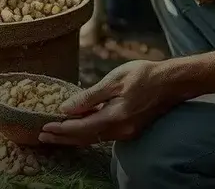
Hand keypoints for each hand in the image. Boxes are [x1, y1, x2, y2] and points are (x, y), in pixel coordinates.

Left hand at [38, 60, 174, 145]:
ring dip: (73, 137)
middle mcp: (120, 130)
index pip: (81, 128)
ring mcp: (126, 132)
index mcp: (115, 117)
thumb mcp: (114, 80)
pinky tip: (78, 127)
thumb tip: (66, 109)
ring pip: (94, 138)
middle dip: (63, 138)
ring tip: (55, 134)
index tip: (44, 127)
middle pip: (85, 139)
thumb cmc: (144, 75)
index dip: (61, 129)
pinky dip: (87, 133)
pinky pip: (103, 135)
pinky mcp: (130, 129)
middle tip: (42, 136)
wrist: (172, 82)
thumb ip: (89, 97)